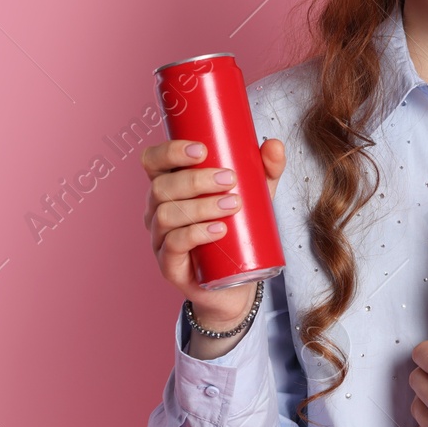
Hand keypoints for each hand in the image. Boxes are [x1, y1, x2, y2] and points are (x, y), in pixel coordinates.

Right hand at [141, 136, 284, 328]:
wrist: (237, 282)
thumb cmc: (238, 232)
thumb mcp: (255, 197)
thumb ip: (265, 170)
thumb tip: (274, 144)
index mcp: (169, 187)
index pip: (153, 162)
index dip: (170, 152)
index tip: (202, 149)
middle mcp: (157, 211)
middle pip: (161, 187)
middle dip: (196, 179)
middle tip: (230, 180)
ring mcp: (160, 239)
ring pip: (167, 214)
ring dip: (200, 206)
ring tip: (231, 205)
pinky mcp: (169, 266)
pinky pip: (174, 245)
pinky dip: (196, 233)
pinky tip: (219, 229)